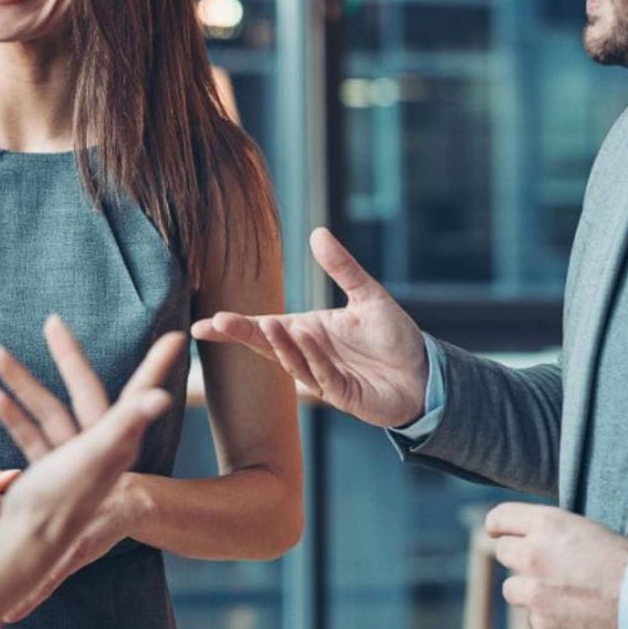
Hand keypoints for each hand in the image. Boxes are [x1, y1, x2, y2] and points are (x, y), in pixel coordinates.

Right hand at [0, 316, 181, 613]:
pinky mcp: (47, 476)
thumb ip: (127, 421)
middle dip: (66, 355)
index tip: (177, 336)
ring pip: (47, 410)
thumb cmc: (64, 499)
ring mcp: (71, 462)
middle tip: (52, 321)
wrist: (28, 548)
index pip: (140, 391)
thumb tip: (162, 394)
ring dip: (22, 382)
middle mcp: (98, 447)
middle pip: (83, 389)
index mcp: (116, 438)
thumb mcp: (97, 454)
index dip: (156, 364)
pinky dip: (13, 416)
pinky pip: (30, 437)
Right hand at [192, 227, 426, 427]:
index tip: (202, 325)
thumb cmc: (393, 337)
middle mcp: (308, 355)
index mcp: (307, 331)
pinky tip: (306, 336)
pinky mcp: (341, 395)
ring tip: (269, 324)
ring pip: (292, 362)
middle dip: (243, 335)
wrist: (425, 373)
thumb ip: (342, 268)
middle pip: (267, 345)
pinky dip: (312, 357)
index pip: (263, 328)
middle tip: (219, 322)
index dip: (234, 328)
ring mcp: (322, 378)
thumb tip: (317, 232)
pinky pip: (322, 376)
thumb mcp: (368, 296)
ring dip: (280, 345)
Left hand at [485, 503, 627, 628]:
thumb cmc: (627, 564)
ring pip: (513, 589)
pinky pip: (535, 618)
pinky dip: (550, 618)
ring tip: (563, 594)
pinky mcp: (542, 623)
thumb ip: (551, 533)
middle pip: (503, 552)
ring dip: (530, 591)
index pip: (500, 518)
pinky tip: (577, 616)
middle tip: (543, 567)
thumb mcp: (586, 531)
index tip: (497, 531)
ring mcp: (535, 592)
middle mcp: (533, 555)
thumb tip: (528, 535)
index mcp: (547, 524)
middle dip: (519, 558)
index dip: (498, 525)